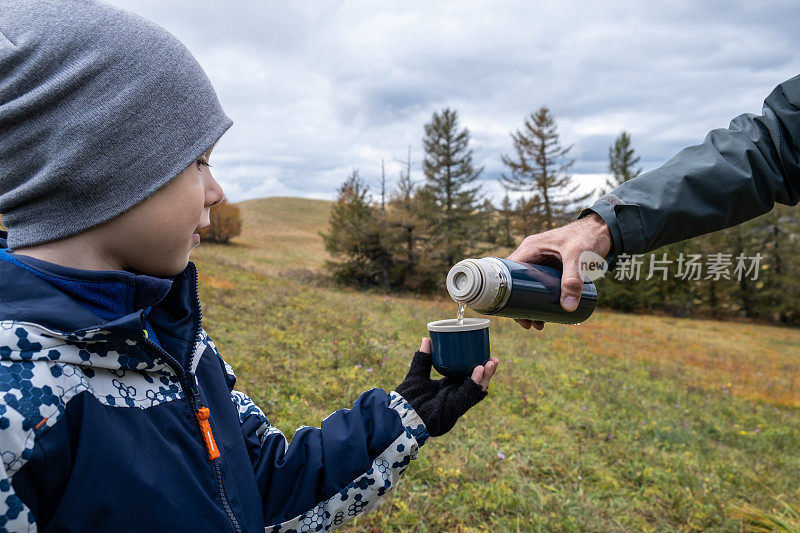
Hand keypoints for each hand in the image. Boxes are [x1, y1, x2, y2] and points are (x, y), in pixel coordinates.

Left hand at [395, 338, 499, 436]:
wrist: (400, 415)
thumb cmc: (407, 399)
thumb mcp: (417, 374)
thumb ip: (422, 359)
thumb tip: (426, 338)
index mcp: (447, 390)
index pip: (466, 379)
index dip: (476, 368)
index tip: (484, 356)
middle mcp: (454, 398)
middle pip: (475, 384)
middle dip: (487, 373)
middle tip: (494, 359)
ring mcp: (455, 404)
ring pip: (475, 390)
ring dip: (485, 377)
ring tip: (491, 363)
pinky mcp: (453, 409)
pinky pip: (467, 396)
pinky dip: (474, 383)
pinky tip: (480, 371)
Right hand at [507, 211, 611, 330]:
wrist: (604, 229)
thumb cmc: (588, 237)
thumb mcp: (578, 258)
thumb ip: (573, 281)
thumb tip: (568, 308)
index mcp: (531, 248)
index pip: (510, 272)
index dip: (508, 292)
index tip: (514, 312)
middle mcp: (533, 255)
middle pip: (518, 283)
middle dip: (521, 305)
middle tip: (528, 324)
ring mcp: (543, 261)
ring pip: (531, 286)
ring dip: (532, 305)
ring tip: (539, 324)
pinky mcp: (554, 267)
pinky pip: (543, 285)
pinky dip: (543, 299)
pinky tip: (548, 313)